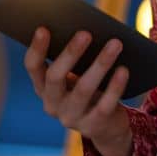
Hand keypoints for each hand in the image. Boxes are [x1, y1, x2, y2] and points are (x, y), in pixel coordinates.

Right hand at [24, 27, 129, 143]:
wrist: (106, 126)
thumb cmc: (89, 89)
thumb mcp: (76, 76)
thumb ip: (74, 58)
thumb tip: (85, 31)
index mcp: (43, 87)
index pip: (32, 67)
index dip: (36, 49)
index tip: (43, 28)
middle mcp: (52, 104)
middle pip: (55, 77)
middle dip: (70, 53)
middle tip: (86, 33)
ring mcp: (71, 118)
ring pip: (83, 89)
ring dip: (100, 63)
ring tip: (115, 43)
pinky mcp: (93, 126)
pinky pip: (104, 105)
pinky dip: (114, 86)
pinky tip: (123, 69)